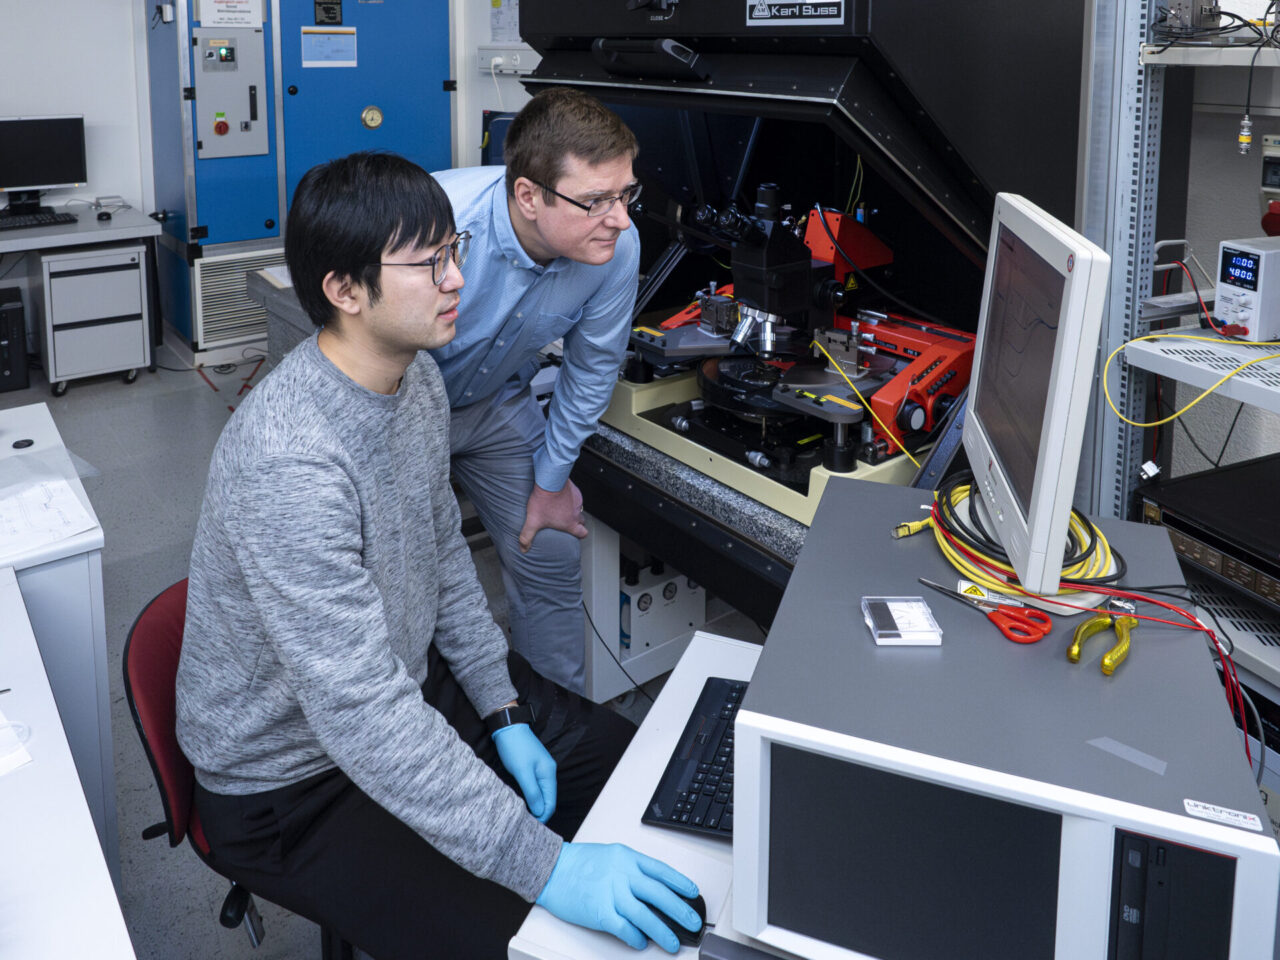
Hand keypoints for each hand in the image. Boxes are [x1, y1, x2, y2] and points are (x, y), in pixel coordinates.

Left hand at [491, 722, 556, 822]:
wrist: (508, 727)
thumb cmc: (515, 747)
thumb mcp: (522, 772)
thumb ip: (532, 792)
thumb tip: (539, 811)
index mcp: (548, 773)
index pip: (551, 802)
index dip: (543, 816)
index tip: (533, 827)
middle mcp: (548, 772)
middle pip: (548, 798)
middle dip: (540, 812)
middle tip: (527, 823)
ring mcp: (541, 768)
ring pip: (542, 792)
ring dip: (535, 804)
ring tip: (525, 815)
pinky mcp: (532, 766)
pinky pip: (536, 786)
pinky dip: (532, 795)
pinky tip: (524, 800)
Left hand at [518, 480, 587, 552]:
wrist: (550, 482)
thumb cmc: (543, 501)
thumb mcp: (533, 521)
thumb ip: (527, 536)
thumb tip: (523, 548)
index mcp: (570, 523)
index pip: (583, 533)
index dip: (580, 534)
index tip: (576, 534)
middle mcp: (576, 513)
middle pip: (582, 521)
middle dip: (577, 522)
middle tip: (566, 521)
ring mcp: (577, 501)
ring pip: (579, 508)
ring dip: (572, 509)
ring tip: (561, 507)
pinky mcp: (575, 490)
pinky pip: (576, 496)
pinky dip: (570, 497)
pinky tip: (560, 496)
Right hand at [535, 842, 699, 952]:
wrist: (551, 869)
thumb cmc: (579, 862)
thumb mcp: (612, 855)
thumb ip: (632, 869)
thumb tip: (655, 889)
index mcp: (628, 858)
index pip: (662, 871)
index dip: (681, 883)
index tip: (694, 893)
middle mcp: (623, 874)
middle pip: (659, 894)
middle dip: (680, 911)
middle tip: (693, 922)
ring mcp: (611, 893)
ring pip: (645, 915)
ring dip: (662, 931)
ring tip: (672, 942)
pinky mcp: (599, 911)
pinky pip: (624, 928)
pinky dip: (635, 937)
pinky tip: (641, 942)